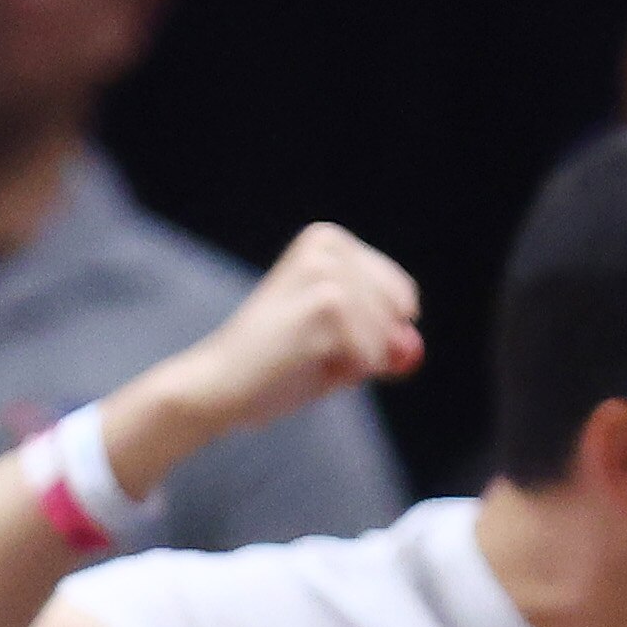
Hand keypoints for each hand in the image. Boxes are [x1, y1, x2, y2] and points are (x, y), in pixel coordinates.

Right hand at [141, 225, 422, 459]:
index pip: (399, 293)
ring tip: (303, 356)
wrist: (216, 385)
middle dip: (367, 345)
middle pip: (398, 311)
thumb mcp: (336, 340)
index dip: (375, 331)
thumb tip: (410, 344)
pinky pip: (371, 354)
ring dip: (354, 360)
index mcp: (326, 241)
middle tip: (308, 349)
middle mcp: (327, 247)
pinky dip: (345, 373)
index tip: (319, 336)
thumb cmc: (272, 364)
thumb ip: (382, 338)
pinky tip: (301, 364)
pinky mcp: (327, 305)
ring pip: (386, 334)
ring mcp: (328, 274)